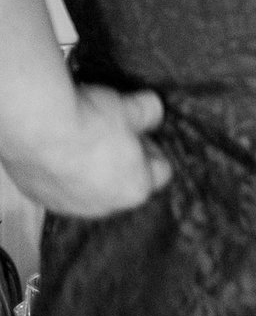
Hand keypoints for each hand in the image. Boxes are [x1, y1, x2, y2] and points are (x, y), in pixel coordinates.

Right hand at [2, 84, 171, 217]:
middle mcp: (102, 207)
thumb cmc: (93, 121)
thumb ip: (150, 112)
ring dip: (90, 168)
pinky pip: (60, 186)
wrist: (36, 129)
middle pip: (124, 182)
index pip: (160, 172)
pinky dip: (62, 171)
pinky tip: (57, 148)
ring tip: (82, 138)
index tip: (142, 130)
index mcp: (135, 189)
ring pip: (90, 187)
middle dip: (122, 160)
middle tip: (113, 132)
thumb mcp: (134, 108)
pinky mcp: (38, 197)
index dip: (153, 147)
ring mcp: (67, 205)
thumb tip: (151, 111)